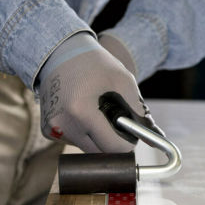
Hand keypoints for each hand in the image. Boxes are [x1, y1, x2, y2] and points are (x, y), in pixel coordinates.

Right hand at [37, 32, 160, 152]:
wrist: (59, 52)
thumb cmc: (95, 64)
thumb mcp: (124, 82)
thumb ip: (139, 113)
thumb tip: (157, 139)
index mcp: (82, 111)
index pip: (114, 148)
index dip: (128, 142)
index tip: (131, 133)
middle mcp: (64, 125)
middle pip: (101, 152)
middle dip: (113, 141)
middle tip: (117, 121)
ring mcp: (53, 129)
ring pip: (88, 148)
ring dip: (98, 137)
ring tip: (98, 110)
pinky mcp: (47, 130)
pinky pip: (75, 141)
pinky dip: (85, 132)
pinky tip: (84, 112)